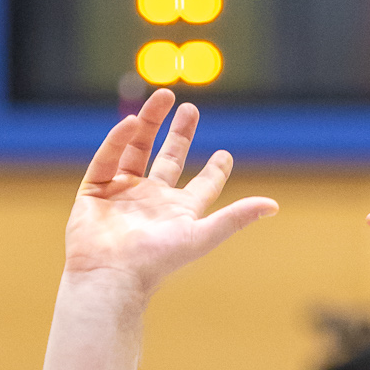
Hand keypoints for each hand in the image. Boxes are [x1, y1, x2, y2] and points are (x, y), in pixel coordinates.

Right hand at [64, 90, 276, 299]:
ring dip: (148, 123)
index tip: (224, 155)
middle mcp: (152, 201)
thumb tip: (274, 206)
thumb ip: (236, 217)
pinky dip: (117, 140)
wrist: (111, 274)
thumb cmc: (157, 260)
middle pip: (168, 160)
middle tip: (190, 109)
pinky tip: (131, 122)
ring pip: (136, 151)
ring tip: (164, 95)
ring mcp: (122, 195)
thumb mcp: (202, 235)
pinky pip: (107, 159)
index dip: (215, 171)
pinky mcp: (95, 192)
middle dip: (179, 134)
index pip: (202, 187)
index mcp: (179, 213)